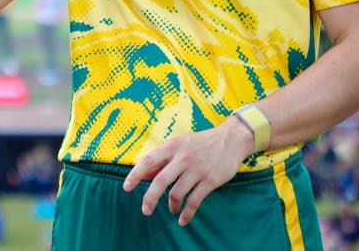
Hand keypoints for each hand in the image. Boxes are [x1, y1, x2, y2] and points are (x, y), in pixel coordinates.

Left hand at [122, 117, 253, 225]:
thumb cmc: (201, 143)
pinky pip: (194, 201)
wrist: (231, 140)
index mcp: (172, 146)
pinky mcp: (210, 180)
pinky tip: (183, 219)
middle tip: (146, 210)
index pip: (148, 160)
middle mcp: (183, 157)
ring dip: (172, 206)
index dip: (135, 174)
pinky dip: (187, 213)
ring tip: (172, 210)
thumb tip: (143, 175)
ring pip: (177, 193)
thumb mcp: (179, 144)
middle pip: (161, 181)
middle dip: (150, 198)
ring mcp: (197, 169)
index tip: (127, 187)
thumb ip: (162, 159)